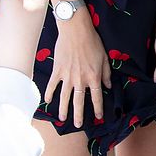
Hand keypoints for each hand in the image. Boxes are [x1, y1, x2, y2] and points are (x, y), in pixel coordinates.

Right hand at [43, 2, 109, 127]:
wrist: (76, 30)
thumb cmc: (92, 42)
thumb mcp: (104, 58)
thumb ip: (106, 74)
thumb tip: (108, 86)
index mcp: (94, 77)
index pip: (97, 97)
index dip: (98, 108)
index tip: (99, 117)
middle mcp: (80, 79)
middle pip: (79, 101)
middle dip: (79, 115)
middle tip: (79, 125)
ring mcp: (67, 76)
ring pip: (65, 97)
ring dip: (63, 109)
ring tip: (63, 118)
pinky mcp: (57, 70)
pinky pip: (52, 85)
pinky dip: (49, 93)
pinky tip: (47, 101)